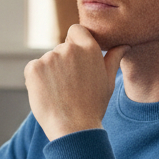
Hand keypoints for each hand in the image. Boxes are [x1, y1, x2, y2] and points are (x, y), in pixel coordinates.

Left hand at [24, 26, 128, 140]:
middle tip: (70, 87)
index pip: (76, 30)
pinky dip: (37, 79)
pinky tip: (48, 94)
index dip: (75, 43)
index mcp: (89, 48)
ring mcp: (49, 57)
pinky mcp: (33, 68)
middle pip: (61, 48)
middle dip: (63, 63)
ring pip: (47, 60)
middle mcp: (68, 48)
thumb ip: (113, 59)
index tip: (77, 60)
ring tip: (60, 93)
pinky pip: (33, 69)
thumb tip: (125, 44)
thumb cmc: (93, 106)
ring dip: (50, 72)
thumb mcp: (108, 81)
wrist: (73, 128)